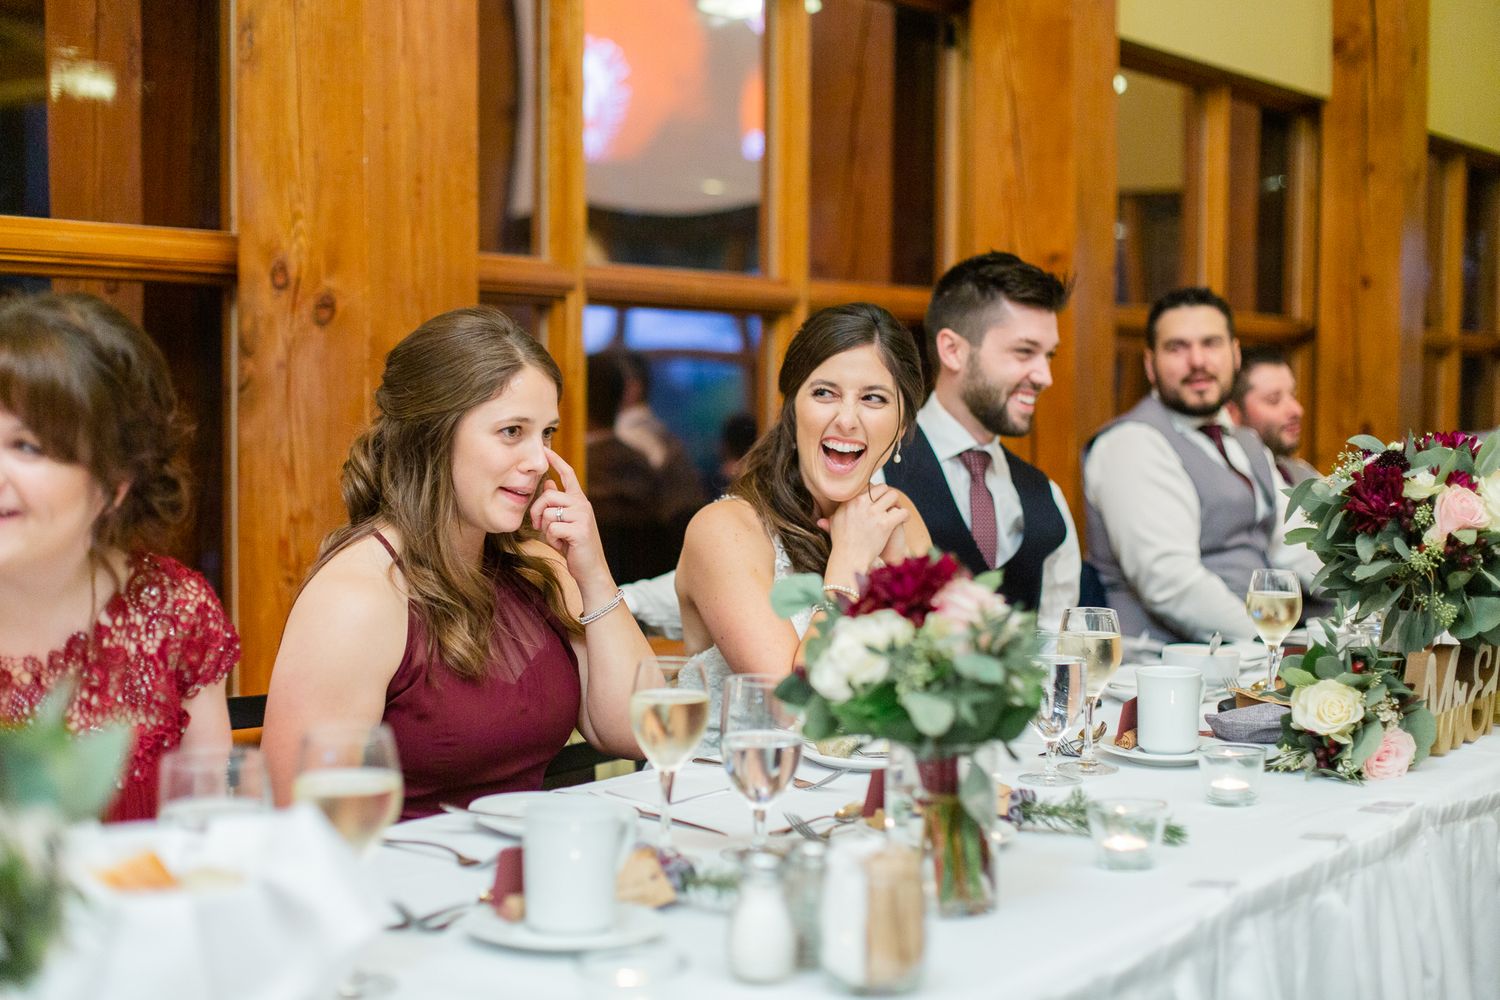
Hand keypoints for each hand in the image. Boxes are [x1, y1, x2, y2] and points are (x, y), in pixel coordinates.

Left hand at [529, 448, 610, 588]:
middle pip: (548, 494)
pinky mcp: (579, 530)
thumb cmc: (574, 547)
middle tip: (539, 526)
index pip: (568, 474)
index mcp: (579, 501)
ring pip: (548, 512)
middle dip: (537, 511)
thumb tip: (548, 481)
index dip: (556, 461)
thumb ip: (557, 504)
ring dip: (546, 529)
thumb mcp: (563, 522)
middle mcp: (582, 504)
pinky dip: (551, 539)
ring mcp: (582, 516)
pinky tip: (561, 545)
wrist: (591, 570)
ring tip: (556, 538)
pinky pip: (552, 527)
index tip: (545, 449)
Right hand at [818, 485, 907, 583]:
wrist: (849, 560)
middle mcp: (861, 504)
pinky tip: (903, 520)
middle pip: (882, 488)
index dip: (875, 493)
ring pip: (893, 496)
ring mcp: (873, 513)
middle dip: (887, 496)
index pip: (868, 486)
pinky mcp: (884, 524)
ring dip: (896, 503)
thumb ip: (830, 519)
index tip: (877, 502)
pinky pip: (901, 511)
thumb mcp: (833, 528)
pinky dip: (905, 515)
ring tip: (896, 512)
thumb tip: (821, 521)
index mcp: (850, 501)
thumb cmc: (841, 545)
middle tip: (889, 506)